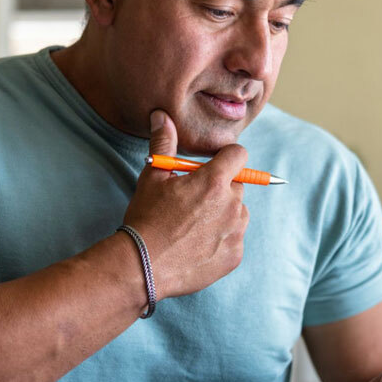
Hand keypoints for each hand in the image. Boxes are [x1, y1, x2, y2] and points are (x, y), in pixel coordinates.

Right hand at [121, 109, 248, 299]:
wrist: (142, 266)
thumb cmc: (146, 218)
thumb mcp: (152, 177)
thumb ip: (164, 143)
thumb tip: (162, 116)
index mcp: (214, 181)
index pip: (239, 155)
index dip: (226, 157)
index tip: (212, 166)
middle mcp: (231, 205)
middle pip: (237, 185)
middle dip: (220, 188)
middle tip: (192, 201)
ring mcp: (236, 232)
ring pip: (237, 213)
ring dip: (223, 214)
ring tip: (193, 226)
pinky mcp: (235, 256)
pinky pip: (234, 239)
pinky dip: (221, 240)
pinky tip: (196, 245)